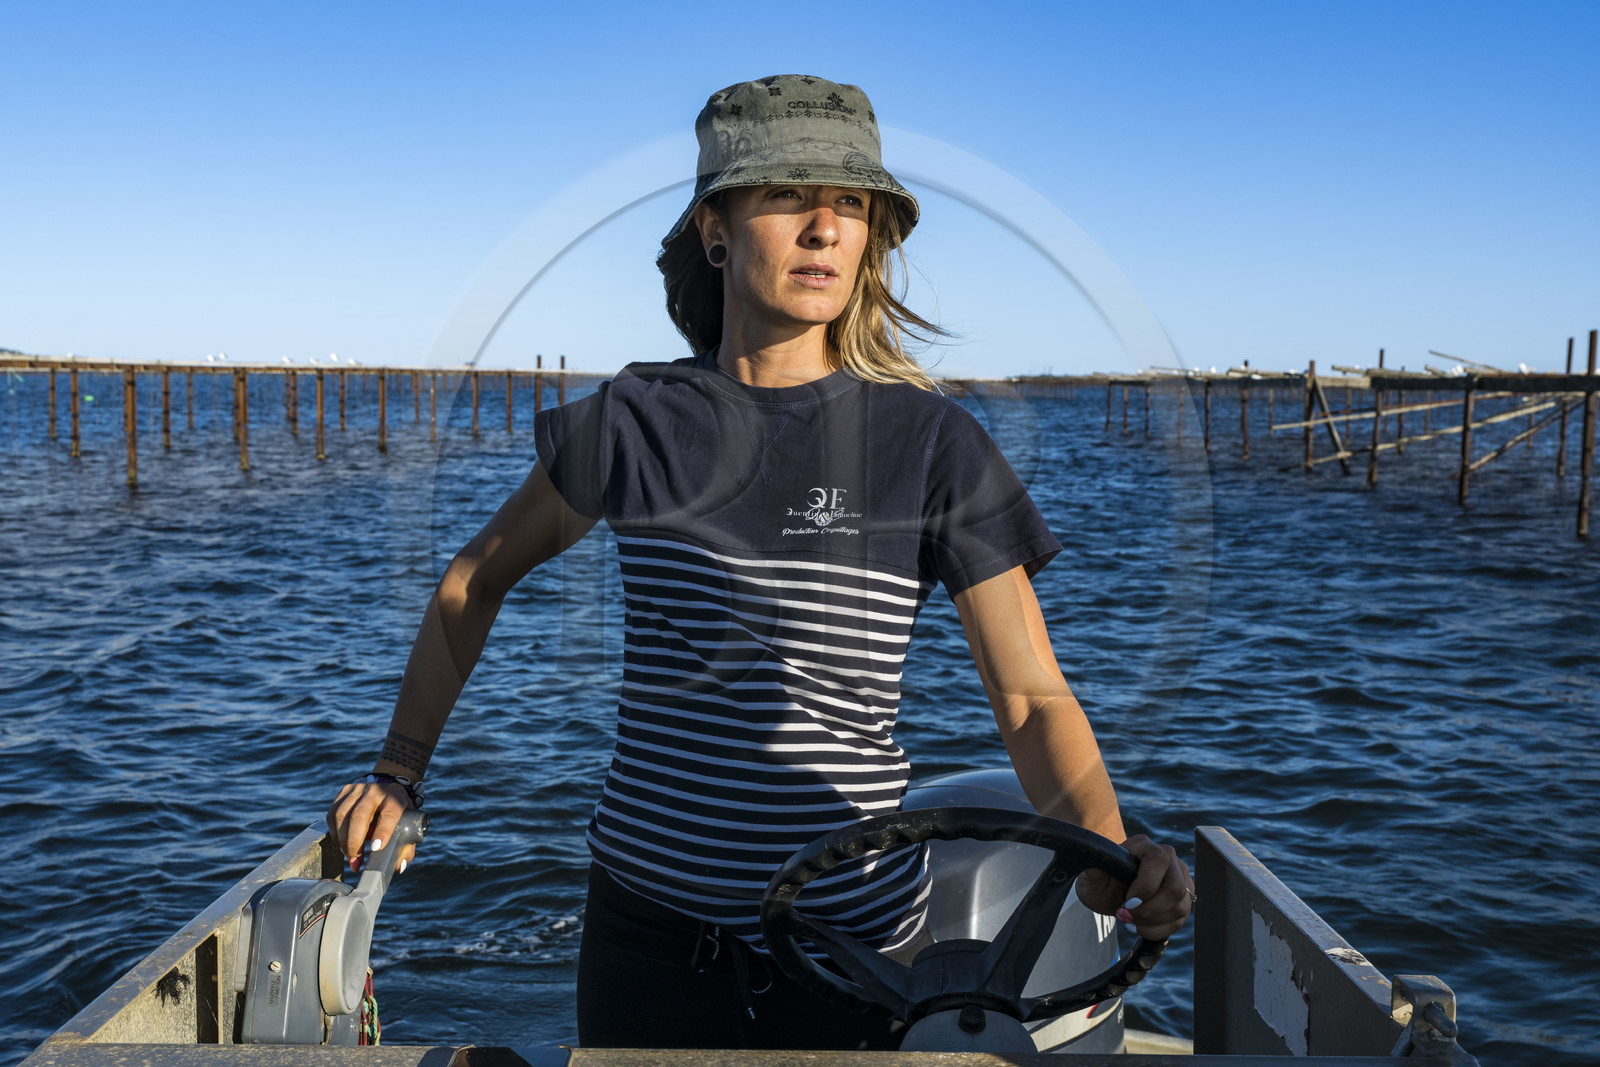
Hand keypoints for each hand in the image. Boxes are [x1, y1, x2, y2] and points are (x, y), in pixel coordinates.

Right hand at [326, 780, 417, 873]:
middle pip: (360, 815)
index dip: (382, 832)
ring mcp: (358, 789)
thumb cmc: (398, 813)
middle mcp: (376, 791)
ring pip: (342, 815)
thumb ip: (406, 846)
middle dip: (354, 843)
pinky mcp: (344, 792)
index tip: (376, 848)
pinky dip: (335, 832)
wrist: (387, 788)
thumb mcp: (408, 825)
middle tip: (356, 862)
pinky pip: (333, 814)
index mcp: (395, 799)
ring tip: (349, 856)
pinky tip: (342, 843)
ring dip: (342, 840)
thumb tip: (398, 866)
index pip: (390, 815)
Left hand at [1074, 833, 1193, 940]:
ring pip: (1180, 907)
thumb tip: (1092, 860)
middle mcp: (1168, 858)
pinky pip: (1180, 920)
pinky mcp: (1183, 898)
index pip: (1159, 861)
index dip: (1146, 887)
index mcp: (1144, 846)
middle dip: (1150, 910)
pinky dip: (1158, 930)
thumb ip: (1093, 868)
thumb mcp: (1091, 876)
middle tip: (1128, 915)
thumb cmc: (1100, 881)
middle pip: (1176, 888)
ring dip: (1152, 922)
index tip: (1127, 903)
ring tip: (1131, 920)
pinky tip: (1140, 926)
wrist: (1108, 892)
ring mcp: (1180, 878)